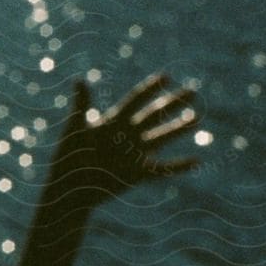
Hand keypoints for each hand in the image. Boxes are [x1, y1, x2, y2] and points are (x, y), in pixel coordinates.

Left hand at [50, 74, 200, 207]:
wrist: (70, 189)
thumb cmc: (68, 158)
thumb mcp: (75, 129)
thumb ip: (81, 106)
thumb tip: (79, 79)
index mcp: (113, 121)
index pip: (135, 100)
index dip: (149, 88)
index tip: (166, 76)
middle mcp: (128, 134)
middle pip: (154, 114)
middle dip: (172, 103)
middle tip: (193, 91)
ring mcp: (135, 153)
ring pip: (162, 137)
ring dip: (179, 128)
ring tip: (197, 117)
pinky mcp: (138, 173)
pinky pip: (163, 168)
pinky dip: (179, 166)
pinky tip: (197, 161)